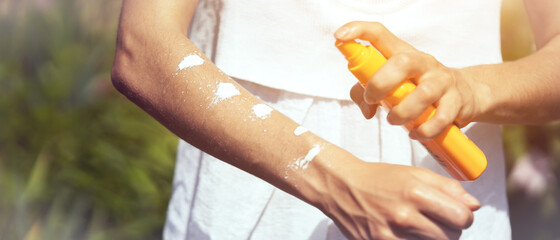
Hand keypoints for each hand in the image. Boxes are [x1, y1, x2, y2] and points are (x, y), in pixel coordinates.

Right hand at [319, 161, 479, 239]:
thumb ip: (447, 187)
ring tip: (420, 228)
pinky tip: (408, 235)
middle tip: (436, 220)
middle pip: (451, 237)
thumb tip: (474, 205)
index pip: (462, 217)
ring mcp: (390, 235)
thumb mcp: (413, 173)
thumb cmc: (379, 179)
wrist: (341, 188)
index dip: (464, 216)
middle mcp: (404, 216)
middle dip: (450, 229)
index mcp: (415, 192)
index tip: (455, 213)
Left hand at [335, 21, 485, 139]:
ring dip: (403, 112)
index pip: (379, 33)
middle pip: (401, 62)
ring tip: (394, 120)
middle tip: (372, 99)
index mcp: (401, 53)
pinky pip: (441, 117)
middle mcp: (422, 61)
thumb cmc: (417, 87)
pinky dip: (425, 130)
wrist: (464, 94)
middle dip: (380, 83)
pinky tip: (416, 133)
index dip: (359, 31)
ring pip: (423, 93)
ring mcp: (441, 79)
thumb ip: (367, 94)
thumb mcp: (391, 85)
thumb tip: (366, 110)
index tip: (340, 36)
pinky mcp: (456, 100)